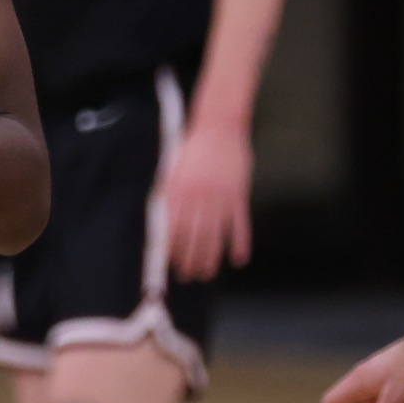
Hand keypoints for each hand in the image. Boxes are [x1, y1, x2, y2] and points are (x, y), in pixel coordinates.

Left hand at [163, 120, 252, 279]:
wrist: (218, 126)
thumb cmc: (193, 149)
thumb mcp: (173, 170)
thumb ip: (170, 196)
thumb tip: (163, 223)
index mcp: (179, 190)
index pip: (173, 228)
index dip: (172, 248)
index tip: (171, 263)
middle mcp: (198, 196)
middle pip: (194, 236)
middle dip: (190, 259)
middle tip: (188, 276)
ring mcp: (220, 196)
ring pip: (215, 234)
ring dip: (211, 257)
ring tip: (207, 273)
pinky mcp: (238, 194)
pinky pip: (239, 224)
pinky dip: (239, 243)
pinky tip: (238, 259)